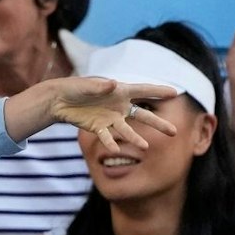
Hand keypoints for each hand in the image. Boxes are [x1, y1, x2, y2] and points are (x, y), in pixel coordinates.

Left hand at [10, 77, 178, 152]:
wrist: (59, 100)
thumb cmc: (74, 87)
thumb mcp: (86, 85)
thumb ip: (99, 86)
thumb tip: (113, 84)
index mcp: (119, 91)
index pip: (143, 90)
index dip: (159, 91)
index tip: (175, 93)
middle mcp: (119, 106)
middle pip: (143, 115)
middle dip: (157, 123)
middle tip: (174, 131)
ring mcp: (110, 118)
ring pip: (127, 130)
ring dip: (136, 138)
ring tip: (145, 147)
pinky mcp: (99, 128)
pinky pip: (107, 137)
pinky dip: (111, 143)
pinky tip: (116, 150)